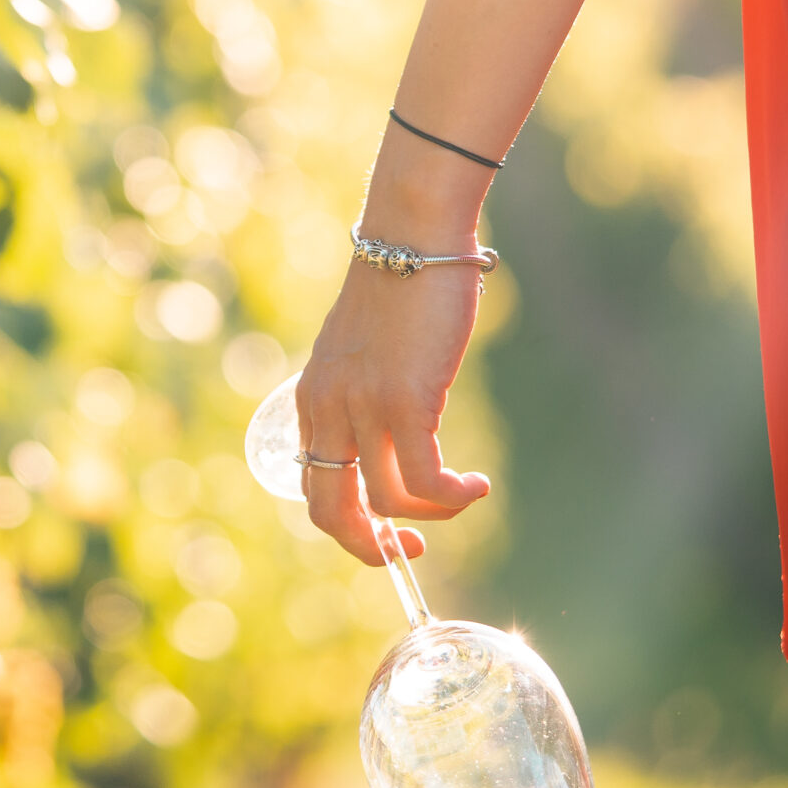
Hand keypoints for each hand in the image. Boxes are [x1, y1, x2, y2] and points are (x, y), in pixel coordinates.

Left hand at [297, 238, 492, 566]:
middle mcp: (326, 410)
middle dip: (369, 545)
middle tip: (411, 549)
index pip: (314, 487)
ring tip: (464, 495)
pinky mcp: (403, 401)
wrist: (415, 237)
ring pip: (385, 500)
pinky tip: (475, 487)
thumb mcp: (366, 351)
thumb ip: (365, 394)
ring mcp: (362, 407)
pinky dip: (450, 497)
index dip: (349, 525)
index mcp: (313, 400)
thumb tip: (392, 437)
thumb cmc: (402, 288)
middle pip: (330, 511)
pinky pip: (423, 479)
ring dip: (431, 513)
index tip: (391, 530)